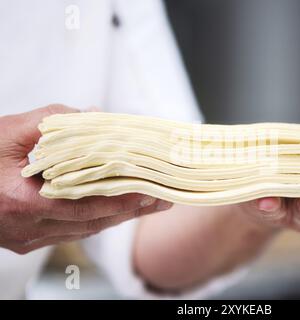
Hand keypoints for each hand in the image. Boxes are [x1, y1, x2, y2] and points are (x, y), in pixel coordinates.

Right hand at [0, 105, 171, 253]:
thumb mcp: (8, 130)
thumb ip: (54, 122)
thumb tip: (97, 118)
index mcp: (21, 203)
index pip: (85, 206)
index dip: (121, 201)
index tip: (151, 193)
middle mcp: (27, 228)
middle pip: (91, 222)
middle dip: (130, 211)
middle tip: (163, 199)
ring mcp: (26, 238)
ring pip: (83, 229)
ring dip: (117, 216)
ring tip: (148, 204)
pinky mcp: (26, 239)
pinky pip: (69, 231)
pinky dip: (94, 218)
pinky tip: (114, 209)